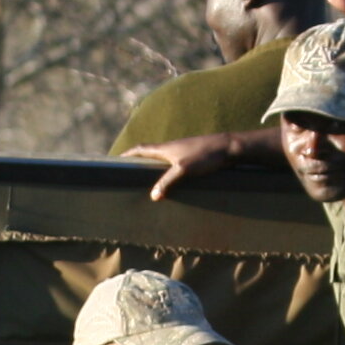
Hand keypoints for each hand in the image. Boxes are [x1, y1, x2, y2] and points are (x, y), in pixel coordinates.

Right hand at [129, 134, 245, 201]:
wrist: (229, 148)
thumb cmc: (205, 155)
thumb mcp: (184, 170)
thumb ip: (167, 182)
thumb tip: (153, 196)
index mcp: (165, 148)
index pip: (140, 149)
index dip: (127, 155)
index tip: (115, 161)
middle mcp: (171, 148)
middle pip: (148, 153)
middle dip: (137, 162)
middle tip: (128, 173)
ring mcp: (181, 152)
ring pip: (161, 159)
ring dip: (152, 167)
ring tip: (146, 181)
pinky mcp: (191, 158)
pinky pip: (172, 164)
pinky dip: (166, 172)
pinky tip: (170, 182)